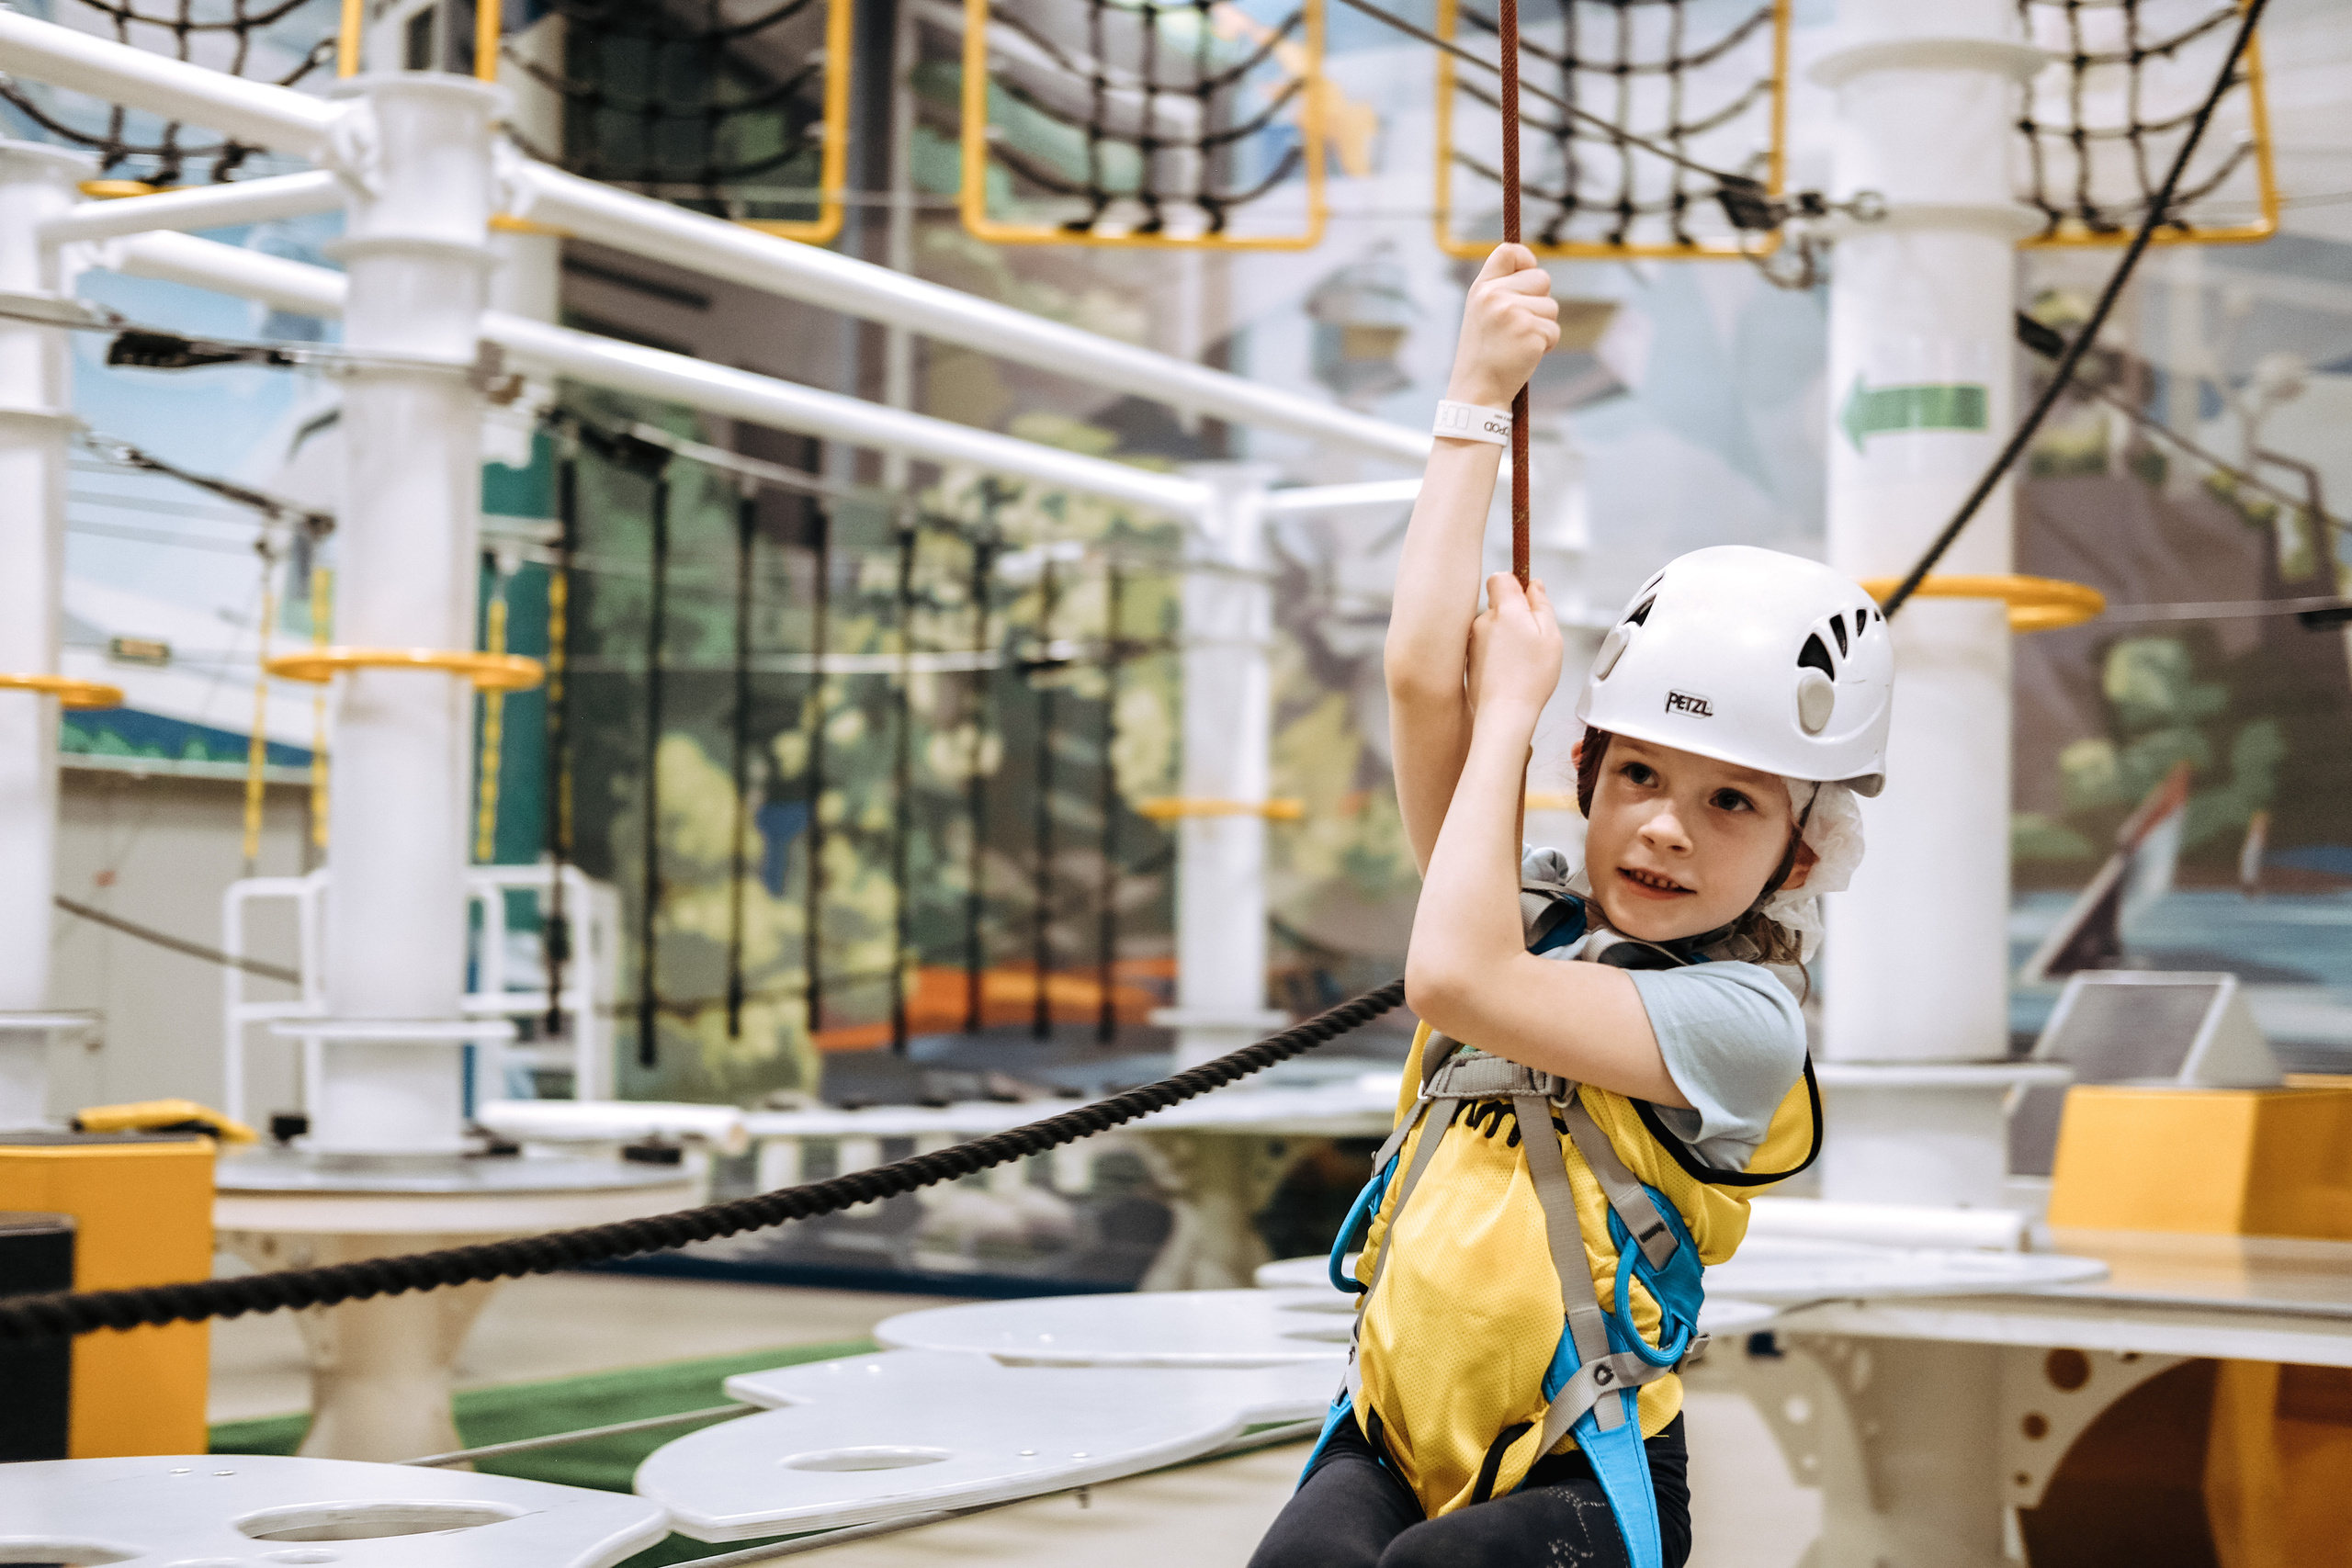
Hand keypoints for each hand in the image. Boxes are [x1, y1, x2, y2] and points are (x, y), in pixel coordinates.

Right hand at [1445, 244, 1559, 411]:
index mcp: (1481, 289)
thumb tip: (1537, 274)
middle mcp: (1494, 296)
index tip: (1528, 271)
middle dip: (1540, 301)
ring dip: (1543, 327)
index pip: (1508, 252)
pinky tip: (1525, 355)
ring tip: (1519, 343)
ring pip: (1551, 307)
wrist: (1477, 390)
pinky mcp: (1529, 332)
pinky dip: (1546, 345)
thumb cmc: (1484, 355)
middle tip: (1520, 325)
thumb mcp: (1482, 314)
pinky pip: (1554, 330)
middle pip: (1541, 278)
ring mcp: (1512, 313)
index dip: (1525, 258)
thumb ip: (1502, 291)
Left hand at [1467, 573, 1563, 719]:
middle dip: (1516, 615)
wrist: (1505, 712)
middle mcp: (1482, 621)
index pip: (1501, 577)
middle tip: (1532, 638)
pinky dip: (1498, 653)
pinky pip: (1486, 646)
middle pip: (1499, 604)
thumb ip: (1542, 604)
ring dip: (1507, 636)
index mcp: (1504, 610)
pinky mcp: (1468, 658)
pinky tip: (1509, 670)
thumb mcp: (1551, 635)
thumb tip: (1534, 585)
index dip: (1517, 584)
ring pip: (1493, 627)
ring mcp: (1472, 640)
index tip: (1529, 600)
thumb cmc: (1531, 677)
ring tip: (1521, 660)